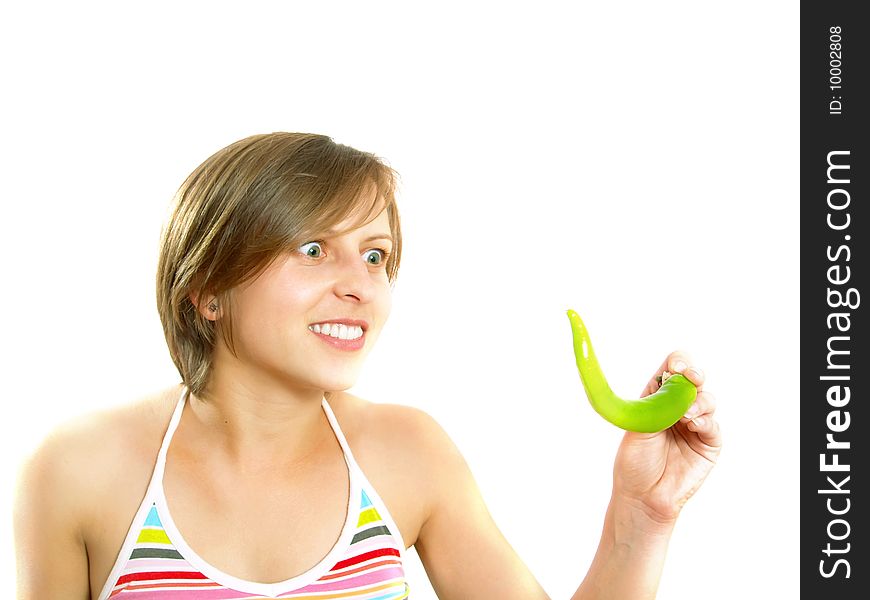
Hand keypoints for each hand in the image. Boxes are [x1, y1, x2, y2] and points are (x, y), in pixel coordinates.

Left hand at [610, 351, 721, 526]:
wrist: (642, 495)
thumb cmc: (634, 461)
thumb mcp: (639, 425)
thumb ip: (658, 403)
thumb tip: (674, 379)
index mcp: (658, 397)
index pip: (672, 369)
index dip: (678, 362)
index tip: (676, 366)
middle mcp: (679, 407)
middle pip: (695, 380)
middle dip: (695, 374)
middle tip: (691, 378)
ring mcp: (695, 425)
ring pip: (707, 400)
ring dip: (698, 402)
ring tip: (685, 415)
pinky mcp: (708, 443)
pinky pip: (713, 425)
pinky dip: (705, 421)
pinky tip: (693, 425)